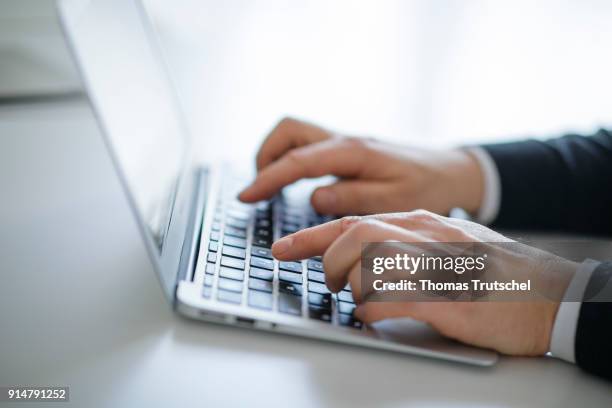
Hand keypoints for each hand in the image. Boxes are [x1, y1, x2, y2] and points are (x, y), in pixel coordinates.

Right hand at [239, 117, 484, 215]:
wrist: (450, 170)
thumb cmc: (427, 187)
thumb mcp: (395, 201)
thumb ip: (353, 198)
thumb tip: (315, 197)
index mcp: (354, 152)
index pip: (299, 161)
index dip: (267, 179)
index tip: (246, 196)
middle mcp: (345, 140)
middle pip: (289, 130)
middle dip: (265, 156)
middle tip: (257, 190)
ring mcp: (345, 141)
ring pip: (295, 133)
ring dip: (275, 155)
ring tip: (268, 186)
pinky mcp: (346, 148)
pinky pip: (307, 145)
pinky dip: (290, 159)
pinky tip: (291, 182)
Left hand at [271, 210, 576, 355]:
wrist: (555, 296)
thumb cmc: (500, 274)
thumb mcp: (451, 245)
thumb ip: (410, 245)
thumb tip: (362, 260)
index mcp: (425, 222)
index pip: (354, 220)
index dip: (311, 235)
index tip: (282, 248)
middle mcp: (428, 236)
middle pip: (353, 236)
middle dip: (326, 259)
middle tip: (327, 282)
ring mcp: (437, 265)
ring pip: (366, 263)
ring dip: (350, 285)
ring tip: (358, 299)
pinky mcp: (448, 300)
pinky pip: (389, 299)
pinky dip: (371, 310)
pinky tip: (378, 316)